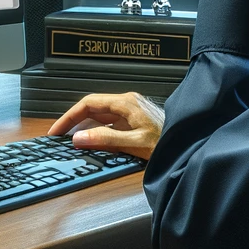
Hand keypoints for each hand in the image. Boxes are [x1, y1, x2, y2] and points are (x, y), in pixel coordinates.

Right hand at [46, 92, 164, 159]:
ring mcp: (130, 112)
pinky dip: (97, 133)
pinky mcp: (134, 122)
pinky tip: (92, 143)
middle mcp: (126, 104)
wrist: (191, 145)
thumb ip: (107, 139)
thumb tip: (80, 137)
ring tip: (71, 142)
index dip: (70, 117)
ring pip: (100, 117)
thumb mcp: (136, 143)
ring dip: (85, 128)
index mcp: (125, 103)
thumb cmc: (169, 141)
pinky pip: (109, 125)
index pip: (89, 104)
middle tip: (58, 138)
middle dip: (74, 122)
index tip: (57, 131)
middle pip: (92, 109)